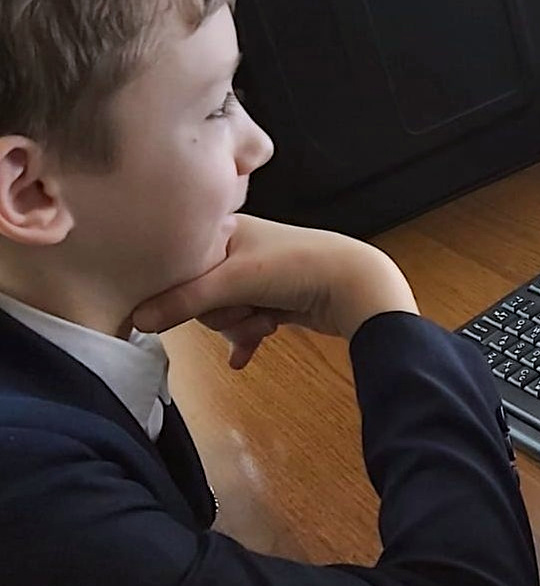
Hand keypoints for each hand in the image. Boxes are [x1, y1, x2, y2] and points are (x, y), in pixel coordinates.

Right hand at [131, 215, 418, 368]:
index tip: (187, 306)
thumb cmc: (300, 266)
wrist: (356, 287)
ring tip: (264, 323)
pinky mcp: (272, 298)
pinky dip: (246, 338)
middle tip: (245, 310)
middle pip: (199, 295)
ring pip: (223, 313)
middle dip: (222, 313)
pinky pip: (243, 324)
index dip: (182, 291)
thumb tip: (137, 318)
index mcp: (223, 228)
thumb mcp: (234, 281)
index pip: (178, 263)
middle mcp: (237, 247)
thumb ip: (183, 301)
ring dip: (240, 325)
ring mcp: (256, 275)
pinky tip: (245, 356)